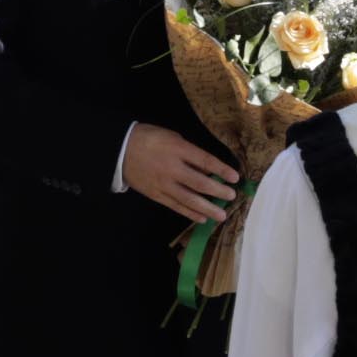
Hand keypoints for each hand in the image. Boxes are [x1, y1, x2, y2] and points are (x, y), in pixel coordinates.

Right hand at [124, 123, 239, 221]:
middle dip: (218, 191)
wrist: (120, 150)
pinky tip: (202, 218)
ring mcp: (163, 184)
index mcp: (178, 149)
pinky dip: (189, 213)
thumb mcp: (173, 137)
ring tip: (222, 215)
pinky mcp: (156, 195)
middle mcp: (172, 168)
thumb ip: (190, 152)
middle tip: (232, 196)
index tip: (236, 177)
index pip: (205, 161)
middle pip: (200, 183)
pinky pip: (176, 206)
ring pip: (189, 199)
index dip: (222, 170)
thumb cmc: (150, 138)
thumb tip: (208, 169)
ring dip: (207, 208)